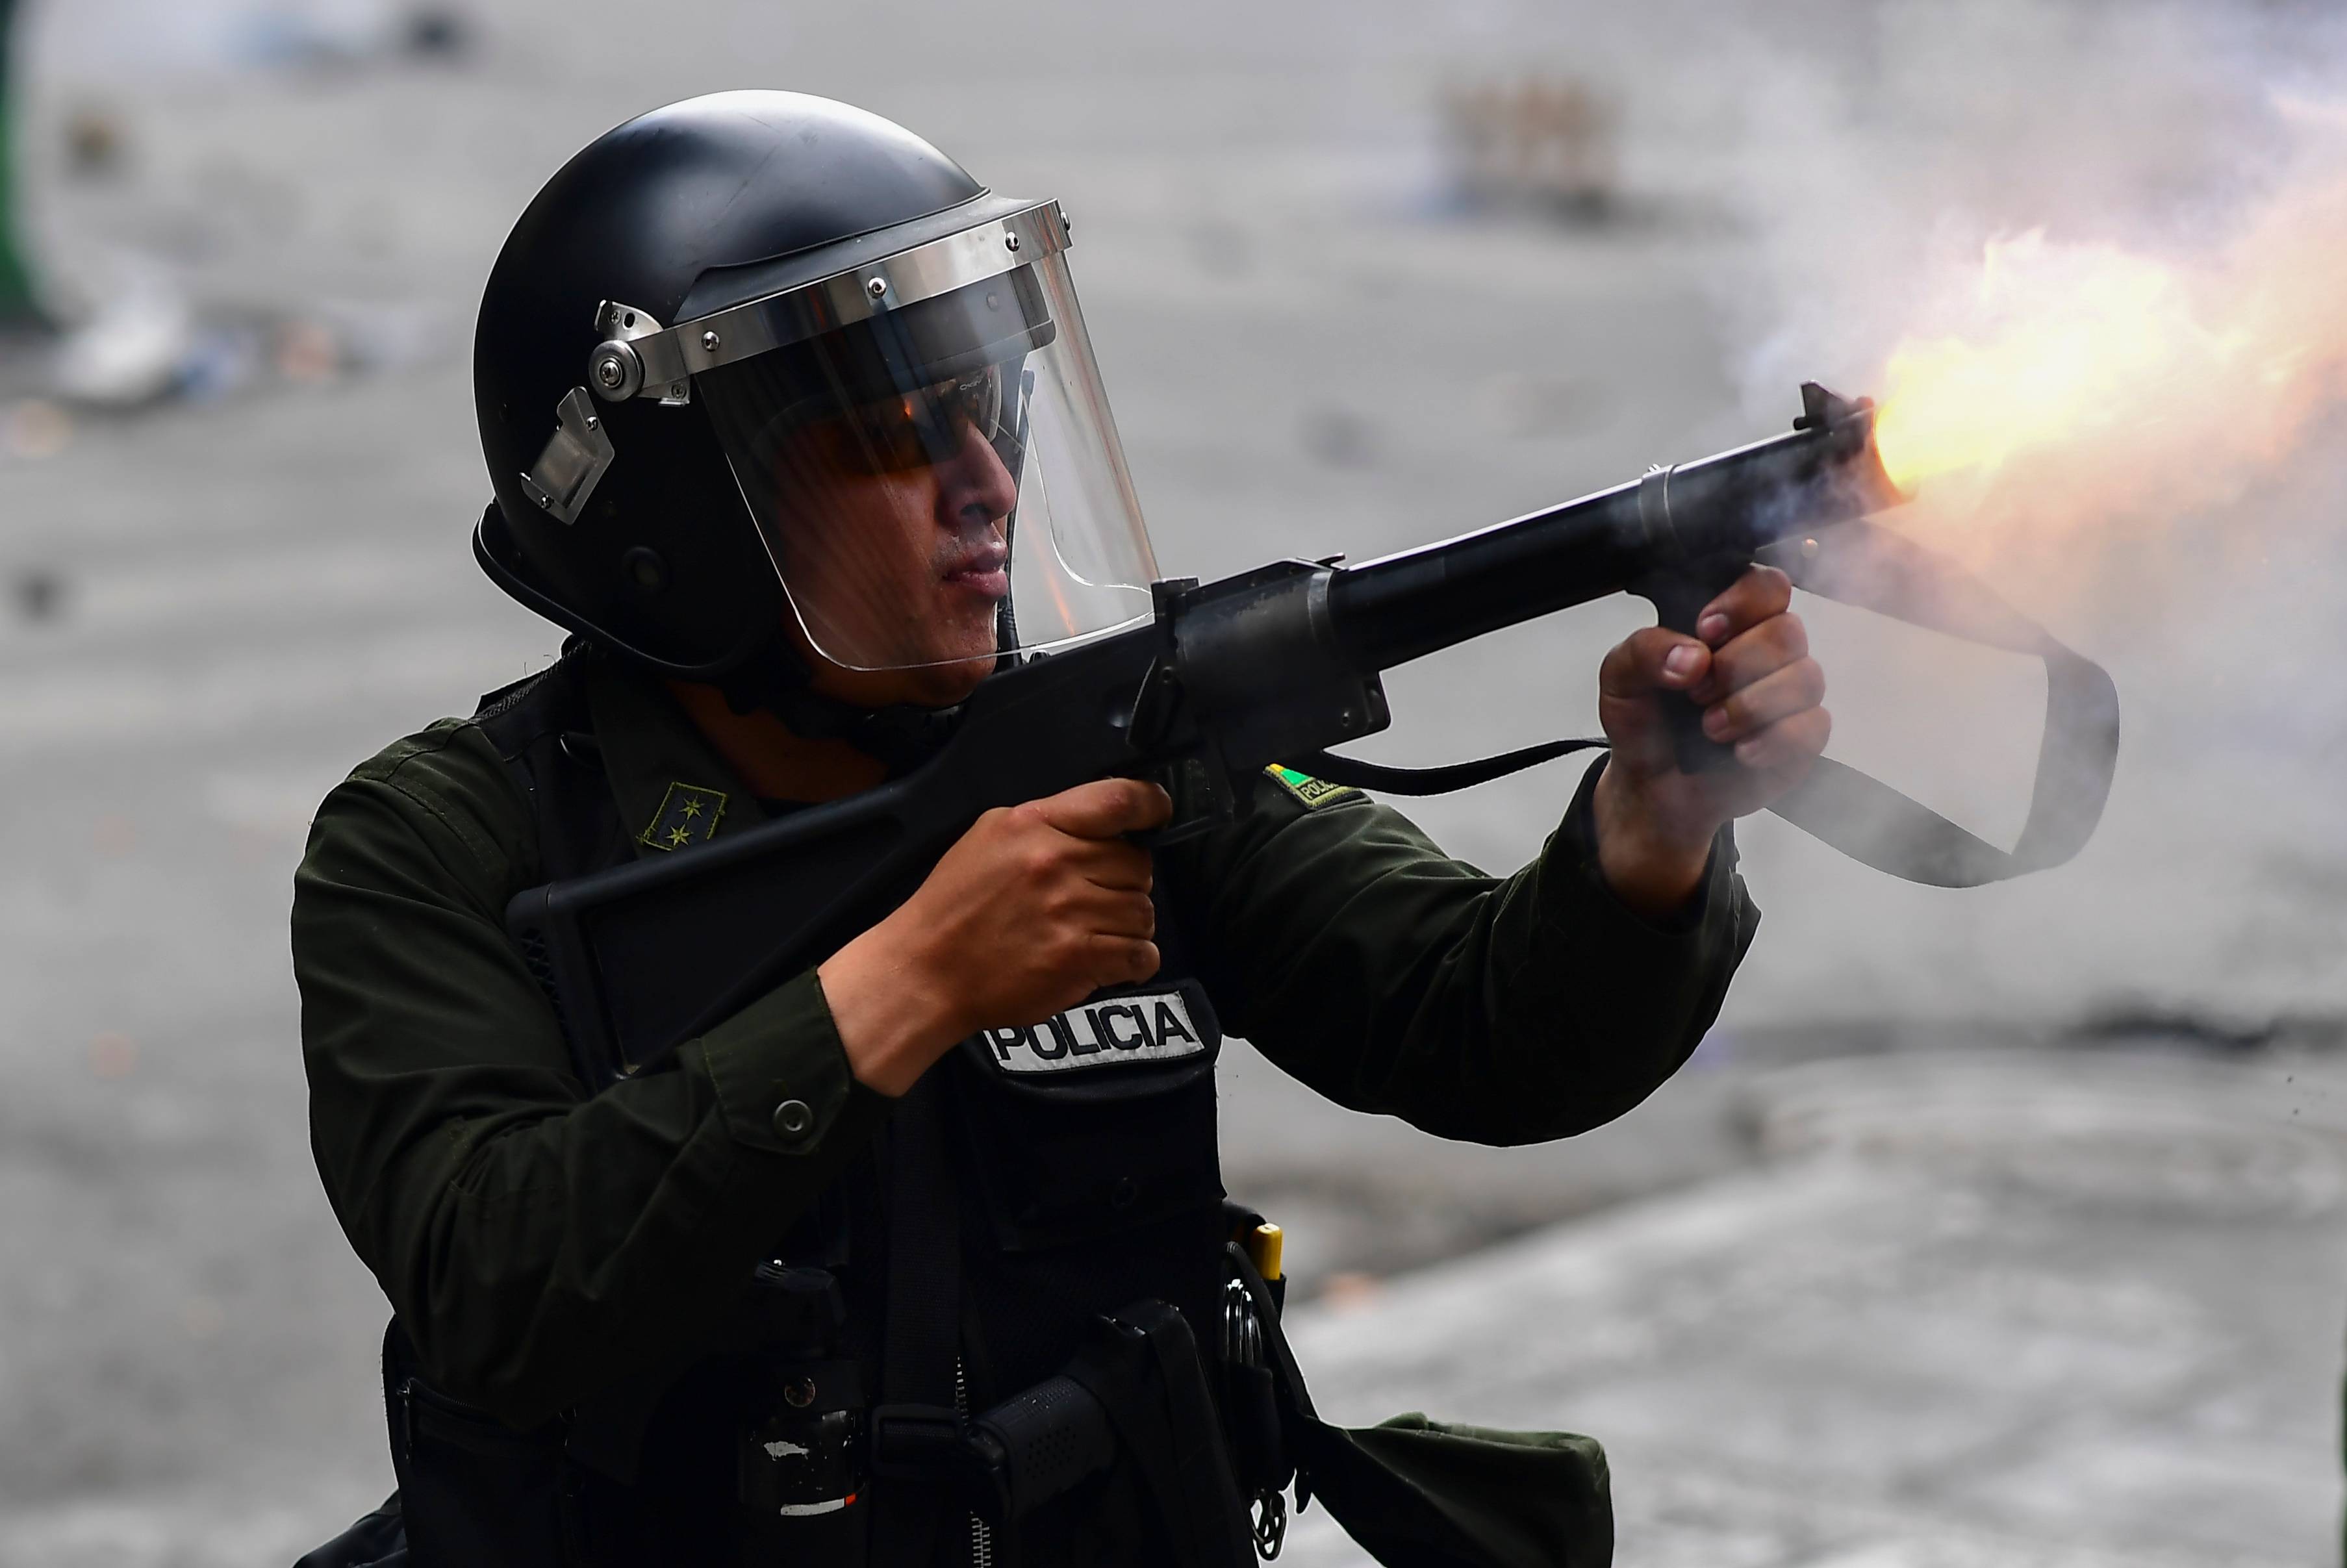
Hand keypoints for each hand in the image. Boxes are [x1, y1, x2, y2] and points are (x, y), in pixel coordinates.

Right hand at [817, 778, 1170, 1095]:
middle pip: (1138, 862)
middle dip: (1125, 880)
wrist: (926, 970)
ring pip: (1143, 910)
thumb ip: (1046, 823)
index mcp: (1035, 824)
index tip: (1157, 814)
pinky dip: (1134, 960)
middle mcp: (1057, 863)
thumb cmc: (954, 905)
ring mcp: (1070, 912)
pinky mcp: (1078, 959)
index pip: (1119, 799)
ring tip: (1094, 930)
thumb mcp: (988, 836)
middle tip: (1094, 895)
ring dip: (1127, 923)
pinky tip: (1109, 959)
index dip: (1152, 805)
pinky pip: (1142, 954)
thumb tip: (1099, 822)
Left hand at [1593, 565, 1828, 915]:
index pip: (1766, 584)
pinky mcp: (1802, 738)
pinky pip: (1813, 726)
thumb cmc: (1646, 722)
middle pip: (1788, 631)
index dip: (1743, 602)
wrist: (1652, 787)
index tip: (1706, 631)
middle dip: (1737, 664)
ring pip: (1806, 677)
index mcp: (1730, 623)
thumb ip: (1645, 651)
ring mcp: (1790, 694)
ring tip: (1710, 727)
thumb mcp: (1621, 679)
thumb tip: (1693, 656)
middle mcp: (1768, 651)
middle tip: (1696, 692)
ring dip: (1750, 705)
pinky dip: (1773, 740)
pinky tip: (1741, 752)